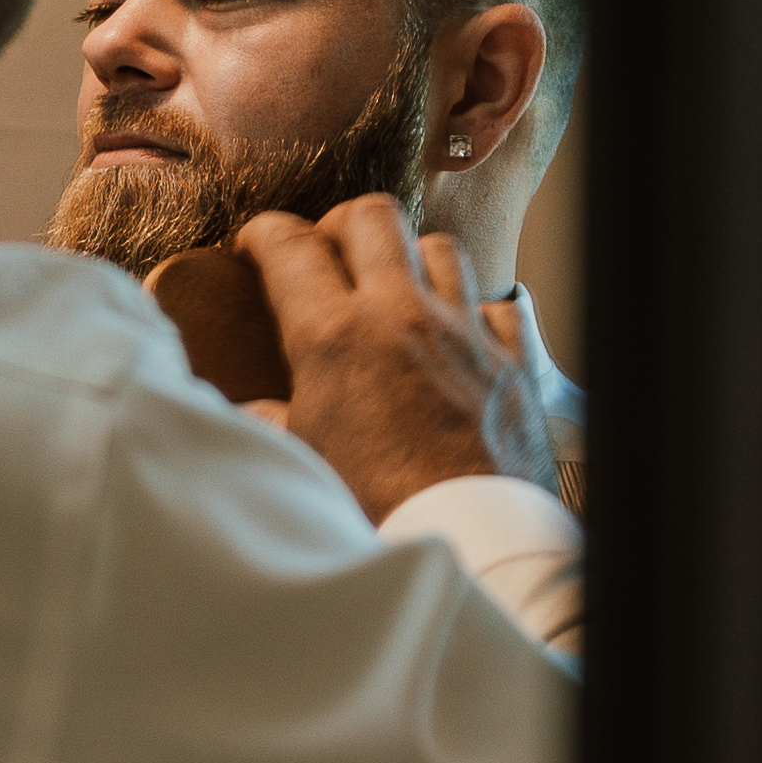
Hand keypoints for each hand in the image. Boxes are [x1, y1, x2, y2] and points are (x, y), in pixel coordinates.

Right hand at [235, 197, 561, 524]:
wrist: (470, 544)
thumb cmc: (378, 512)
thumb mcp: (299, 464)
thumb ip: (266, 423)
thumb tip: (249, 412)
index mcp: (336, 336)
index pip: (289, 245)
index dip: (261, 235)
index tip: (253, 249)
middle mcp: (404, 317)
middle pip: (371, 218)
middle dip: (338, 226)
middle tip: (326, 257)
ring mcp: (465, 334)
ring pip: (440, 247)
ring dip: (410, 259)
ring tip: (394, 290)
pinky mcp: (512, 362)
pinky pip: (498, 305)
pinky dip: (475, 311)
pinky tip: (458, 336)